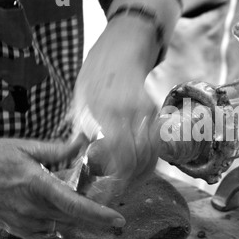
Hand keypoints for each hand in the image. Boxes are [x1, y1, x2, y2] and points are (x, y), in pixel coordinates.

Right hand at [0, 137, 125, 238]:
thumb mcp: (27, 147)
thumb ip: (58, 149)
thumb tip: (83, 142)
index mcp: (39, 185)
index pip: (75, 205)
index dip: (99, 214)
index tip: (117, 220)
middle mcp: (34, 207)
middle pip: (73, 217)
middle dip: (93, 214)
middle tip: (104, 204)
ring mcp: (25, 221)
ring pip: (62, 226)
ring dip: (75, 219)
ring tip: (77, 204)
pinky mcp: (17, 228)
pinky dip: (59, 236)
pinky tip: (66, 229)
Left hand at [74, 17, 160, 181]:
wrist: (123, 48)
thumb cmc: (96, 75)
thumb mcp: (80, 102)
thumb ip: (84, 132)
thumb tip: (85, 161)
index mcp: (108, 112)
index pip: (121, 156)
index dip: (118, 178)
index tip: (109, 190)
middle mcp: (132, 114)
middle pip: (141, 159)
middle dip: (131, 180)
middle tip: (119, 190)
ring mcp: (148, 112)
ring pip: (154, 153)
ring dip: (143, 172)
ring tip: (129, 182)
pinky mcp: (156, 112)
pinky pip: (157, 142)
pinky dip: (151, 158)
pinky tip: (139, 165)